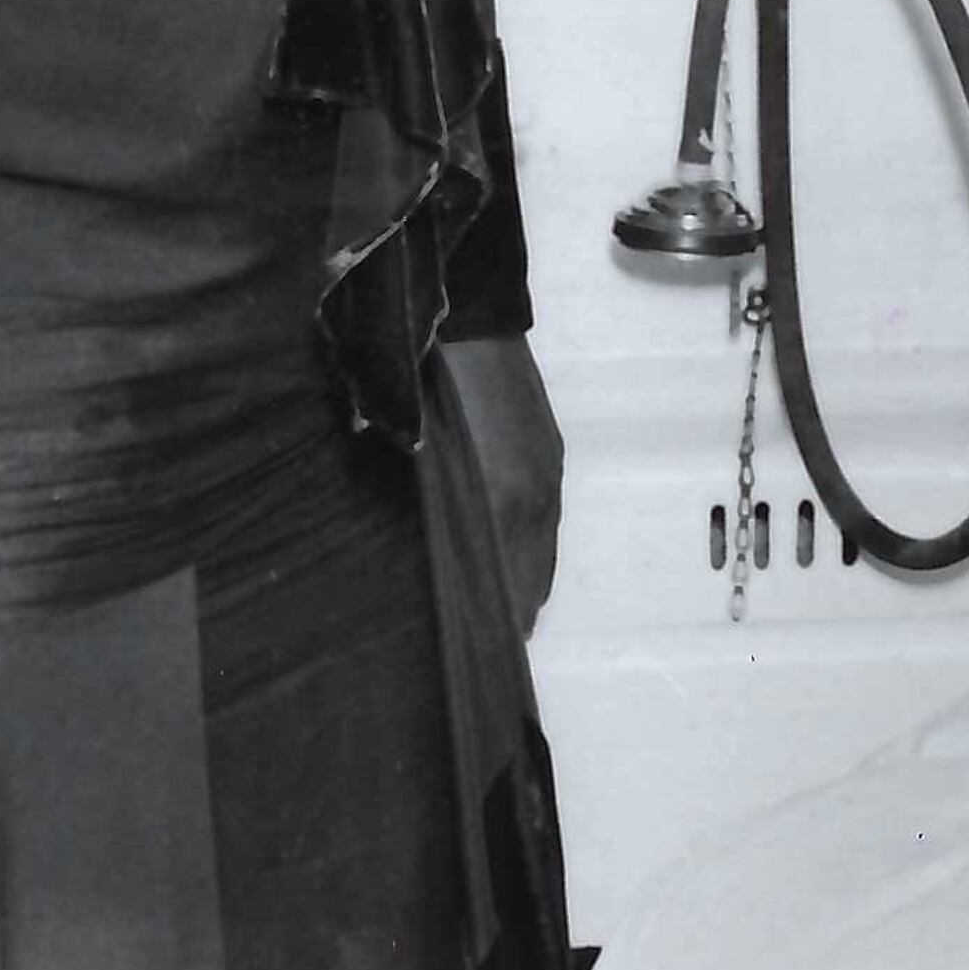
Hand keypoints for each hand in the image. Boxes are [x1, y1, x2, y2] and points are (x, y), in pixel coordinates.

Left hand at [447, 333, 564, 633]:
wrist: (466, 316)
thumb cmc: (425, 387)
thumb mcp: (417, 456)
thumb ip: (430, 512)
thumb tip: (429, 560)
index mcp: (500, 496)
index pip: (506, 581)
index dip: (498, 621)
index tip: (486, 653)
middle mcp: (533, 490)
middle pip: (533, 572)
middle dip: (517, 611)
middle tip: (496, 643)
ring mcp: (547, 468)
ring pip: (546, 547)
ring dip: (530, 580)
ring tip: (512, 612)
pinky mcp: (551, 449)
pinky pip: (550, 518)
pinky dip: (539, 548)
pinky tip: (524, 556)